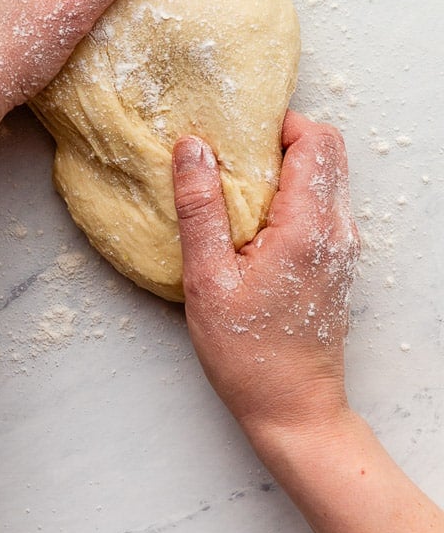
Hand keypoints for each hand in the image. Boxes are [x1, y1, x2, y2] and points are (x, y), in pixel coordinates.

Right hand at [172, 111, 360, 440]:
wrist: (293, 408)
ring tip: (231, 187)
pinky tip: (247, 219)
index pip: (315, 141)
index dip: (276, 124)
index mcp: (307, 229)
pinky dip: (288, 194)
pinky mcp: (334, 261)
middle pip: (326, 151)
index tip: (232, 134)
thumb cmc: (247, 354)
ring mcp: (340, 247)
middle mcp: (335, 231)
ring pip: (324, 176)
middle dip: (279, 139)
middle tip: (228, 154)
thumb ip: (201, 208)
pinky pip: (319, 204)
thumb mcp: (206, 280)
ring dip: (282, 167)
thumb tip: (193, 149)